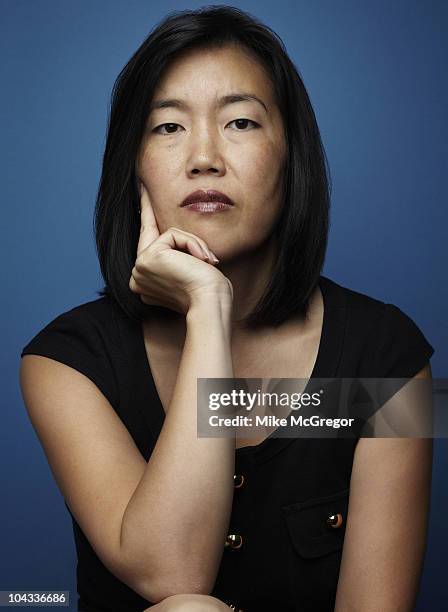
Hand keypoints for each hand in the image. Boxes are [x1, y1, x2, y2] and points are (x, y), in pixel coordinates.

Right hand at [129, 183, 233, 313]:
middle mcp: (137, 277)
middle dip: (150, 210)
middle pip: (153, 235)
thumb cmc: (208, 291)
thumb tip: (183, 242)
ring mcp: (140, 268)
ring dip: (193, 245)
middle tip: (142, 182)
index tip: (141, 194)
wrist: (210, 302)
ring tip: (207, 263)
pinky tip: (201, 261)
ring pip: (168, 235)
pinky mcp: (148, 258)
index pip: (147, 247)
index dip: (144, 218)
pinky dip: (191, 244)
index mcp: (146, 282)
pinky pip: (173, 234)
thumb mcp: (192, 270)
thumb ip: (181, 256)